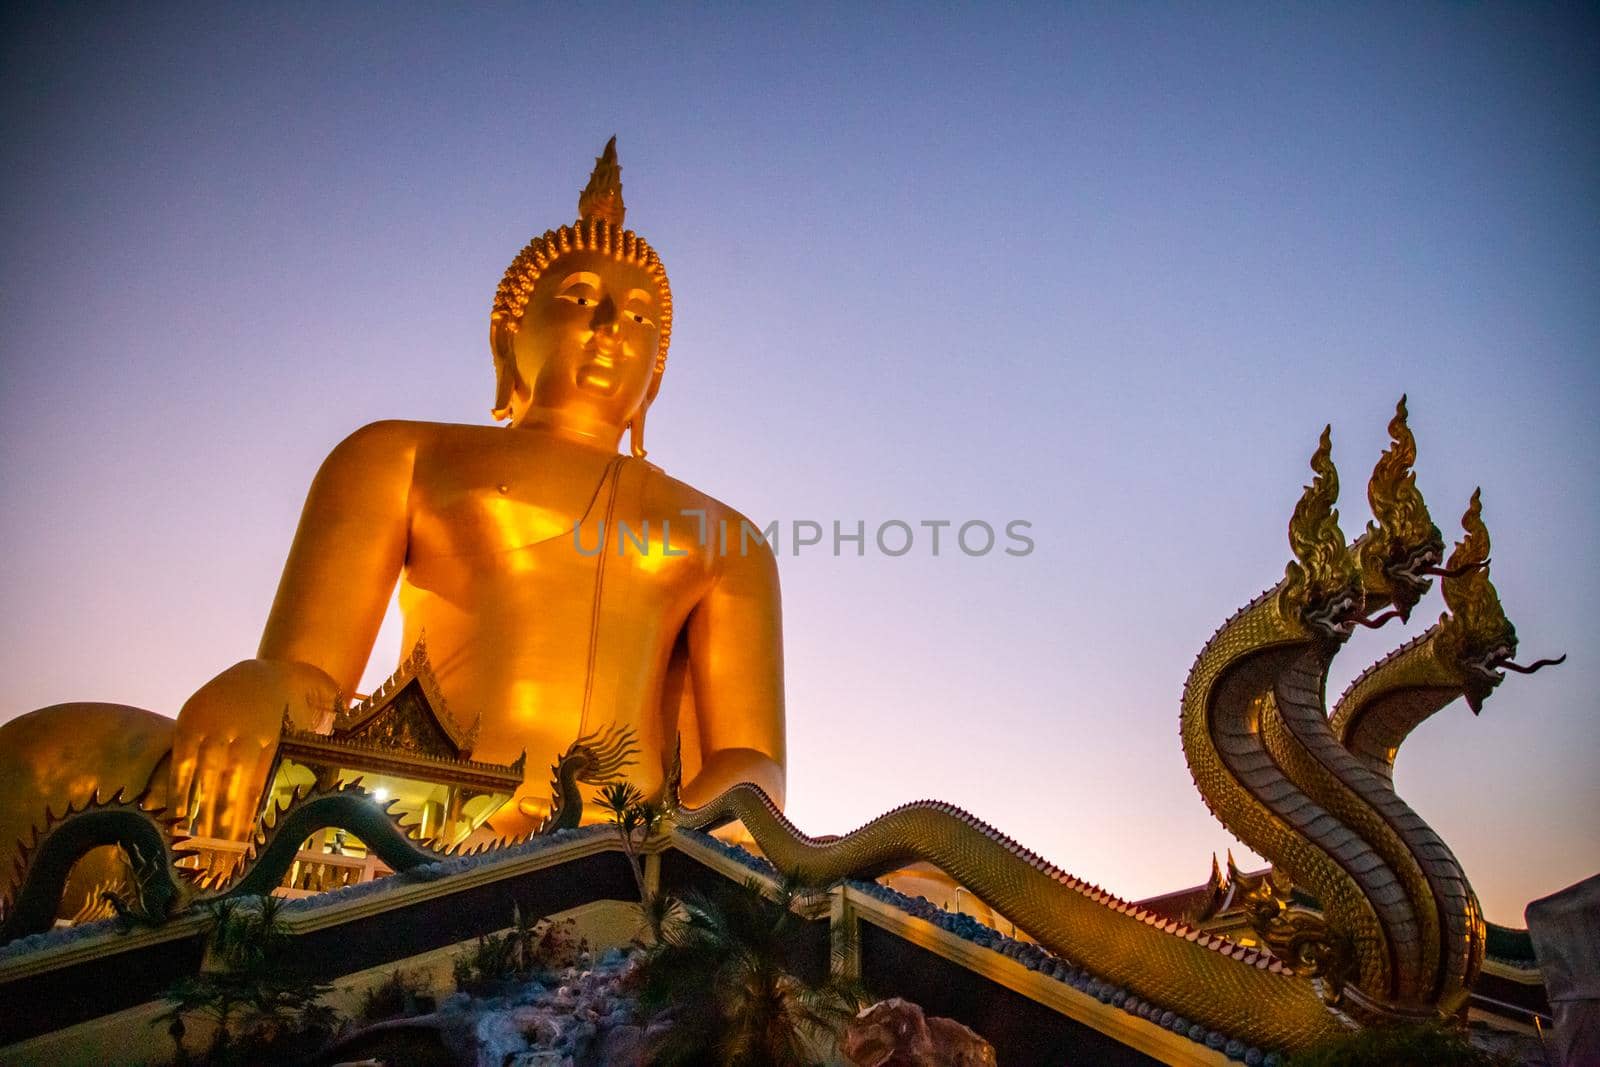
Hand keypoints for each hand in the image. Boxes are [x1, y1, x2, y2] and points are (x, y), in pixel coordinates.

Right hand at [170, 659, 339, 840]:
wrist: (269, 669)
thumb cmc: (299, 715)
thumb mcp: (315, 733)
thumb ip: (317, 760)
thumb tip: (328, 796)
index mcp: (274, 737)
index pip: (256, 788)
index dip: (248, 820)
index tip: (244, 850)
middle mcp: (240, 732)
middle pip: (228, 789)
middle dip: (222, 829)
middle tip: (218, 864)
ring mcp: (213, 726)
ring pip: (202, 779)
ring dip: (199, 816)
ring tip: (197, 851)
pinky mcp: (190, 721)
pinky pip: (179, 762)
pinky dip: (178, 791)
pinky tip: (177, 818)